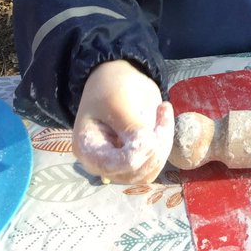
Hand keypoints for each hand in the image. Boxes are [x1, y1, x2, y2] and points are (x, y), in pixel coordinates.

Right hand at [72, 60, 174, 183]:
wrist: (114, 78)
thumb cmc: (110, 86)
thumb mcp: (118, 101)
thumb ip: (131, 127)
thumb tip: (149, 148)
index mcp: (87, 148)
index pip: (120, 164)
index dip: (144, 151)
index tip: (158, 124)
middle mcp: (100, 164)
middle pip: (135, 172)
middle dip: (157, 145)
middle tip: (164, 108)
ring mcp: (117, 166)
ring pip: (147, 172)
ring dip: (163, 144)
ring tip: (163, 111)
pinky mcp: (132, 162)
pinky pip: (153, 165)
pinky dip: (164, 144)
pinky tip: (163, 119)